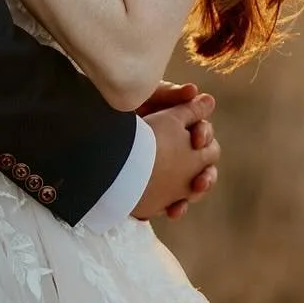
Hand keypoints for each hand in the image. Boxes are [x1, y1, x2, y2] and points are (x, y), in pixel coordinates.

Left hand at [134, 91, 219, 222]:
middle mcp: (179, 148)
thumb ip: (170, 94)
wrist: (97, 134)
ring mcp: (170, 170)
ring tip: (189, 197)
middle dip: (206, 172)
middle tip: (200, 180)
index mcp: (181, 125)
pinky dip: (176, 206)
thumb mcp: (144, 99)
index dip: (203, 134)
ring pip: (194, 185)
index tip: (195, 139)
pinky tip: (172, 211)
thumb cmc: (122, 110)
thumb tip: (195, 91)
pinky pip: (174, 201)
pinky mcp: (158, 189)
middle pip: (204, 162)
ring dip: (196, 191)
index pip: (203, 131)